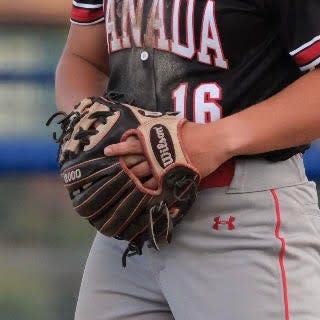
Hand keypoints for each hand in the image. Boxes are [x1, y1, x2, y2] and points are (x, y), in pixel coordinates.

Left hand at [103, 119, 229, 184]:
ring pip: (144, 176)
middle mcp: (157, 154)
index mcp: (155, 139)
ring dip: (134, 181)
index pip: (132, 144)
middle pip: (134, 163)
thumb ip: (159, 130)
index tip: (106, 151)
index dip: (119, 148)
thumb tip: (147, 130)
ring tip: (124, 187)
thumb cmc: (195, 131)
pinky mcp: (173, 177)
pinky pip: (158, 186)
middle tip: (112, 173)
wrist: (213, 142)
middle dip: (124, 168)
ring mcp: (164, 167)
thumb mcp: (174, 125)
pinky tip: (143, 194)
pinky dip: (150, 190)